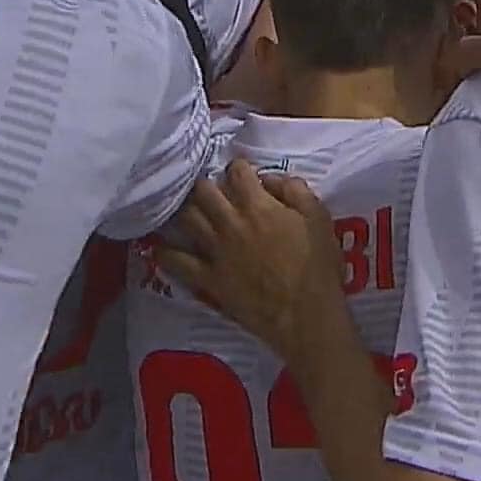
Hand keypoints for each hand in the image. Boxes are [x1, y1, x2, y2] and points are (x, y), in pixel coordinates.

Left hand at [156, 160, 339, 359]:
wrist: (305, 314)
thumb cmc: (318, 266)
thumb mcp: (319, 218)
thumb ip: (294, 190)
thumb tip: (270, 179)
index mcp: (257, 205)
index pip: (237, 171)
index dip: (239, 167)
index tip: (242, 172)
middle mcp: (230, 222)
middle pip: (203, 190)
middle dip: (206, 183)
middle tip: (213, 189)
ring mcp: (214, 250)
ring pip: (186, 218)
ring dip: (186, 209)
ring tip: (188, 209)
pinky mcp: (207, 278)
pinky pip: (177, 262)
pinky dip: (166, 252)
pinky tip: (161, 247)